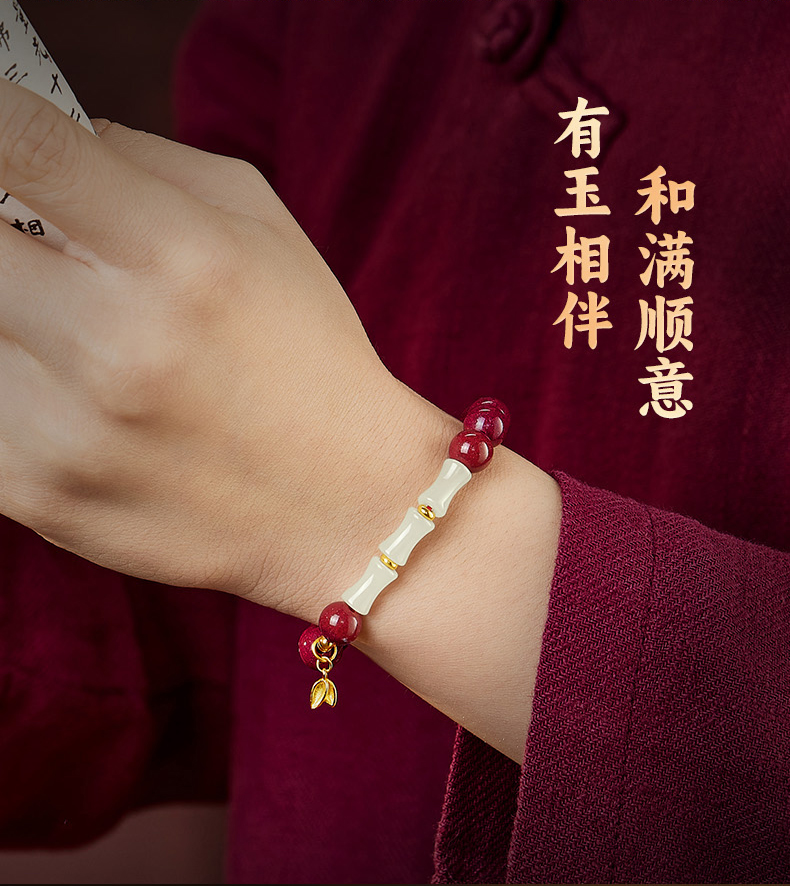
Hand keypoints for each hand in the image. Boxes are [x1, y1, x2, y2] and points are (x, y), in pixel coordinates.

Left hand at [0, 79, 450, 618]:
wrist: (344, 505)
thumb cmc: (310, 360)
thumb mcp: (266, 232)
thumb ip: (146, 163)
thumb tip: (37, 135)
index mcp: (179, 256)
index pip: (21, 142)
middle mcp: (114, 341)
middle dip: (6, 238)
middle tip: (51, 259)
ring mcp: (65, 427)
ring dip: (15, 319)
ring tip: (83, 343)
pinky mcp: (37, 492)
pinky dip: (18, 385)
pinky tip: (81, 404)